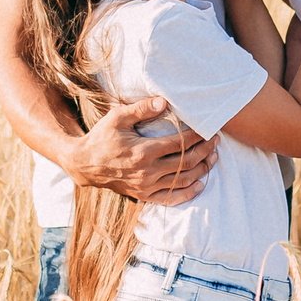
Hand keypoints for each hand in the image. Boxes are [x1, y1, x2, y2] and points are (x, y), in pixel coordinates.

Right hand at [67, 97, 219, 203]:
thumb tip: (164, 102)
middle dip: (205, 151)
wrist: (85, 164)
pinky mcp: (144, 196)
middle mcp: (147, 172)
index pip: (180, 144)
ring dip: (202, 170)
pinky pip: (171, 199)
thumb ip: (142, 109)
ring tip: (213, 158)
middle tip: (216, 141)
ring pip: (182, 180)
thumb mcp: (118, 117)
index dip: (197, 136)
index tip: (208, 129)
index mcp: (143, 151)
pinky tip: (200, 184)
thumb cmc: (102, 137)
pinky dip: (188, 193)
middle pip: (186, 162)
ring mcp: (146, 186)